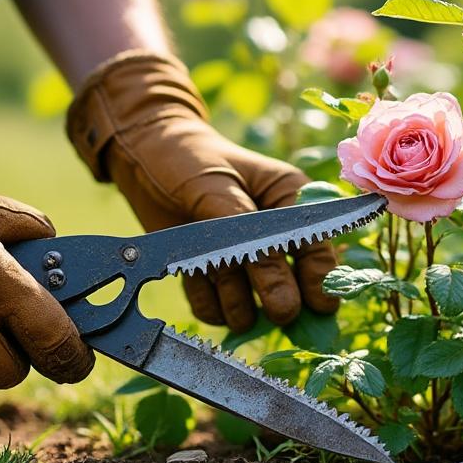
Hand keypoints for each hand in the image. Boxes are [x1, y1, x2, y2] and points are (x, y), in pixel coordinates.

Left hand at [66, 52, 337, 331]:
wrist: (142, 152)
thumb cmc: (188, 158)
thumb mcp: (221, 192)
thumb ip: (252, 243)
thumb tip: (284, 295)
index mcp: (292, 202)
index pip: (319, 252)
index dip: (319, 282)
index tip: (315, 307)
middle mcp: (273, 236)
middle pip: (291, 291)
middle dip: (273, 297)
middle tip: (262, 299)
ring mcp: (242, 262)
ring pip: (250, 309)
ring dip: (232, 301)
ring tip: (208, 269)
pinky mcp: (211, 277)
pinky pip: (215, 310)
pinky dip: (204, 300)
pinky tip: (191, 274)